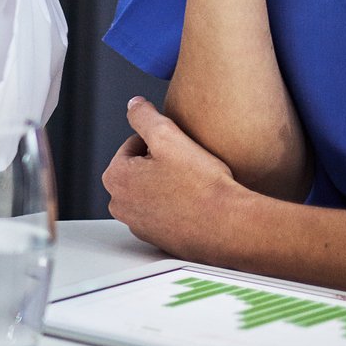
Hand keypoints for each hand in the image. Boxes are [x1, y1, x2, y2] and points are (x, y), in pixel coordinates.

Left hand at [103, 97, 249, 262]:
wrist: (230, 227)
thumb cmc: (201, 185)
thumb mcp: (168, 136)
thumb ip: (144, 116)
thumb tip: (134, 104)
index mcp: (115, 177)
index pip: (135, 144)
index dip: (162, 142)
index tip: (181, 152)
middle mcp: (119, 205)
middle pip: (141, 169)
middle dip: (162, 164)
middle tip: (189, 169)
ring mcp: (138, 226)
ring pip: (153, 191)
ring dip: (169, 185)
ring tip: (194, 187)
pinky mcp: (158, 241)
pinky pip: (166, 214)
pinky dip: (177, 208)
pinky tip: (196, 206)